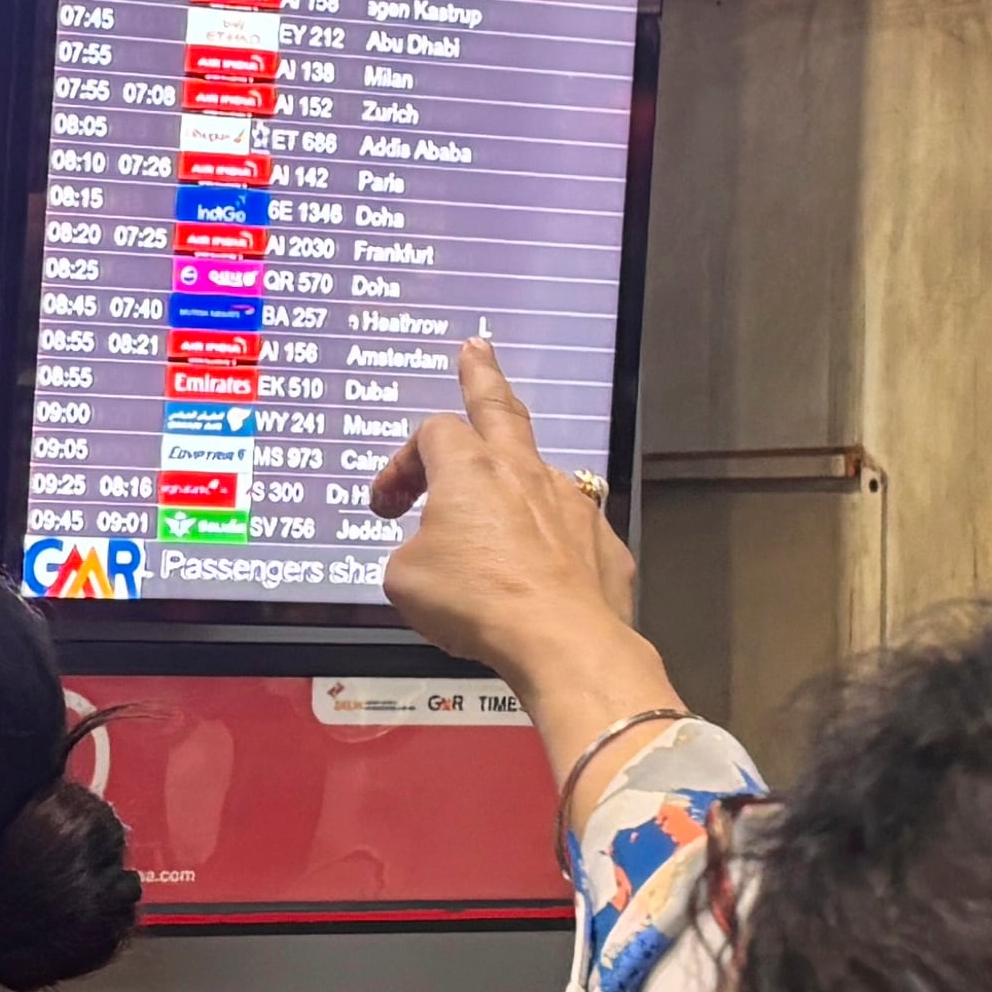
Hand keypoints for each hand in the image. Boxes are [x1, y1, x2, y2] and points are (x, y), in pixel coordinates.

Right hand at [375, 339, 679, 806]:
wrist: (559, 639)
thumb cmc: (480, 603)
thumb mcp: (407, 580)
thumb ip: (414, 553)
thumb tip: (428, 557)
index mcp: (468, 468)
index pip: (429, 436)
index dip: (402, 465)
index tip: (389, 503)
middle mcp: (523, 472)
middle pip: (499, 407)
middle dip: (483, 376)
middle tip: (477, 352)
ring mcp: (570, 503)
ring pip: (541, 471)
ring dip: (520, 474)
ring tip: (507, 482)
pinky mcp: (601, 542)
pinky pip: (573, 529)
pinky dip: (554, 539)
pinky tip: (543, 566)